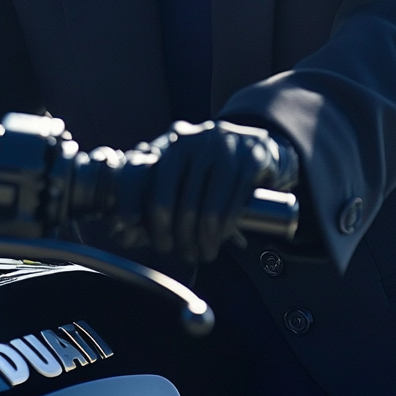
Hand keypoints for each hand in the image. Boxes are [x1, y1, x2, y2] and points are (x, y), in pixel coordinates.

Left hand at [141, 119, 293, 264]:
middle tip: (186, 254)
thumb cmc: (216, 165)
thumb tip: (136, 225)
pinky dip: (225, 230)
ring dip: (204, 241)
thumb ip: (163, 186)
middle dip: (181, 238)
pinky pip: (233, 206)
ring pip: (207, 210)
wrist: (259, 144)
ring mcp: (226, 148)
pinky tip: (222, 238)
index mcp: (177, 144)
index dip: (154, 223)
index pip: (155, 189)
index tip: (157, 243)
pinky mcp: (251, 160)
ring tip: (205, 252)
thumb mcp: (188, 166)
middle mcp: (198, 141)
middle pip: (180, 205)